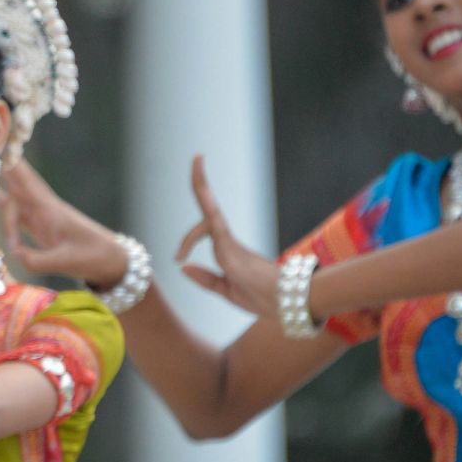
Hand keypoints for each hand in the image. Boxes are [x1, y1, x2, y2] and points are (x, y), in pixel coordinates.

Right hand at [0, 159, 129, 287]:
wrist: (111, 260)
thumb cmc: (93, 256)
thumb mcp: (65, 261)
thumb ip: (36, 260)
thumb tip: (12, 254)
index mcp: (50, 211)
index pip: (26, 184)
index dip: (12, 167)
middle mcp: (44, 210)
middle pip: (18, 185)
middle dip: (2, 168)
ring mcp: (43, 218)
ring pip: (17, 199)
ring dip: (1, 186)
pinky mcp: (43, 228)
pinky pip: (19, 215)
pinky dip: (6, 207)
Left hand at [175, 154, 277, 313]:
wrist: (284, 304)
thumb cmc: (262, 298)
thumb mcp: (226, 290)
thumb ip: (206, 279)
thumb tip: (183, 268)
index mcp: (225, 249)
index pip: (204, 229)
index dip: (187, 241)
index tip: (178, 259)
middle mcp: (226, 241)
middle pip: (208, 207)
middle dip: (200, 182)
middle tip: (198, 156)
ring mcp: (228, 242)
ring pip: (209, 209)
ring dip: (200, 183)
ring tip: (198, 158)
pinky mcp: (231, 248)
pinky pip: (216, 224)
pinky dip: (209, 207)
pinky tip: (203, 191)